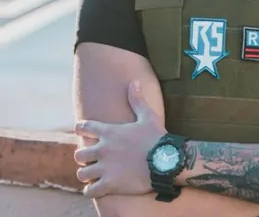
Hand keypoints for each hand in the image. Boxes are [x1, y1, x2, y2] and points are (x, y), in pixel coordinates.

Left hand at [74, 81, 166, 198]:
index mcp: (110, 132)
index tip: (81, 130)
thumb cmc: (156, 137)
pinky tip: (96, 188)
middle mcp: (103, 149)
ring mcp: (105, 168)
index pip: (84, 127)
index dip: (81, 128)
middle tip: (91, 158)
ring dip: (87, 174)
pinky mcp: (110, 184)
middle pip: (79, 154)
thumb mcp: (148, 115)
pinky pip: (90, 190)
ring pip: (82, 173)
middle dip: (83, 156)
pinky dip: (91, 190)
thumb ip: (137, 100)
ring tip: (93, 174)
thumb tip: (133, 82)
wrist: (166, 160)